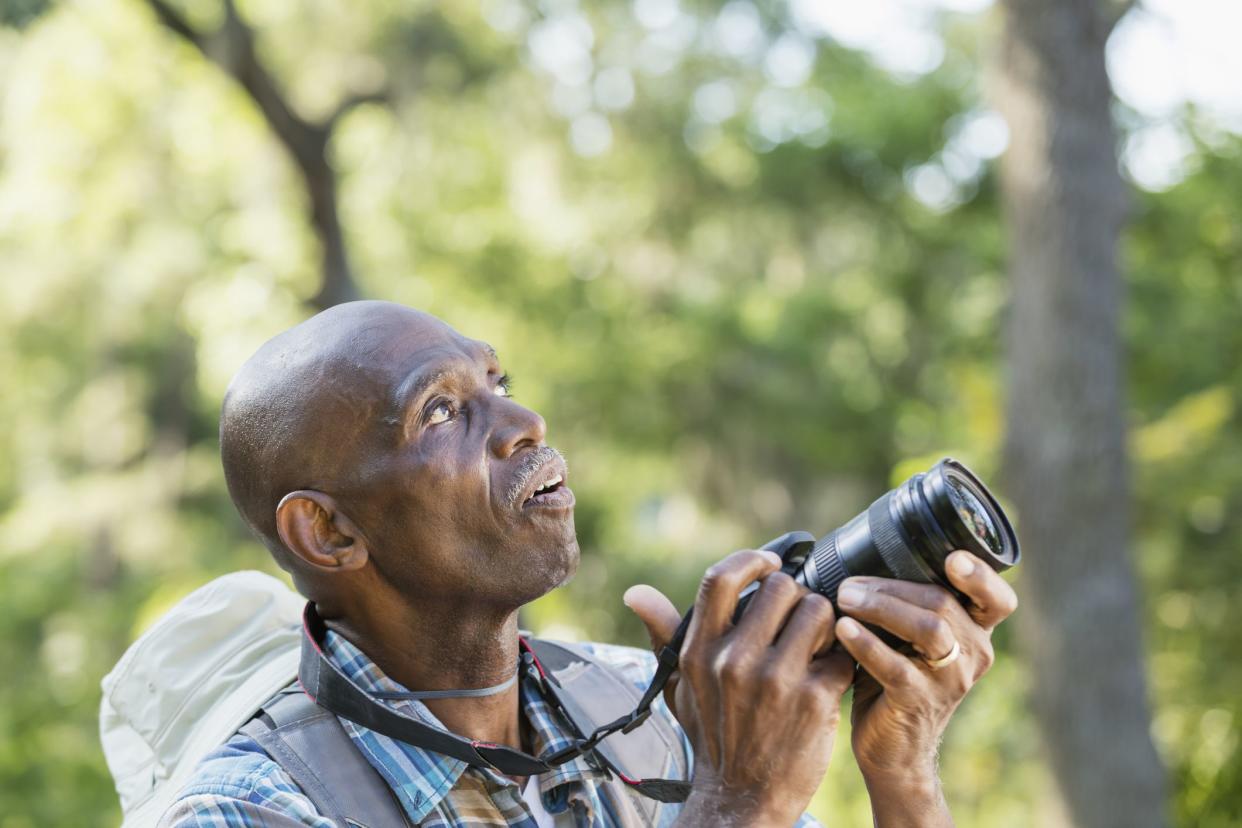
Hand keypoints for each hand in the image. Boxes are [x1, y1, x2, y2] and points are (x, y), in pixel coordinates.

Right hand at [626, 550, 854, 827]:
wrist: (741, 800)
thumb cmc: (713, 735)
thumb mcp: (680, 685)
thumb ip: (664, 633)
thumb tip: (635, 593)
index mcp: (699, 651)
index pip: (720, 578)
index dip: (751, 560)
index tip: (770, 563)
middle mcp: (733, 662)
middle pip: (781, 587)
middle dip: (795, 598)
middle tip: (795, 622)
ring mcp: (776, 680)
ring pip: (817, 611)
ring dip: (823, 625)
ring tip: (813, 648)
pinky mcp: (814, 700)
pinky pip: (841, 653)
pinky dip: (839, 662)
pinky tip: (825, 679)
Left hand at [833, 551, 1017, 822]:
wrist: (892, 751)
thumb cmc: (894, 679)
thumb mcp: (908, 639)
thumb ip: (903, 601)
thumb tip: (860, 551)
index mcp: (975, 633)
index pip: (998, 600)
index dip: (981, 576)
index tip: (953, 558)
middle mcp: (972, 654)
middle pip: (944, 603)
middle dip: (893, 586)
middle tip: (850, 584)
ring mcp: (949, 680)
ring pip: (928, 630)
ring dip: (882, 607)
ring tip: (845, 598)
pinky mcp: (918, 702)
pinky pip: (895, 666)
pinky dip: (866, 643)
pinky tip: (842, 629)